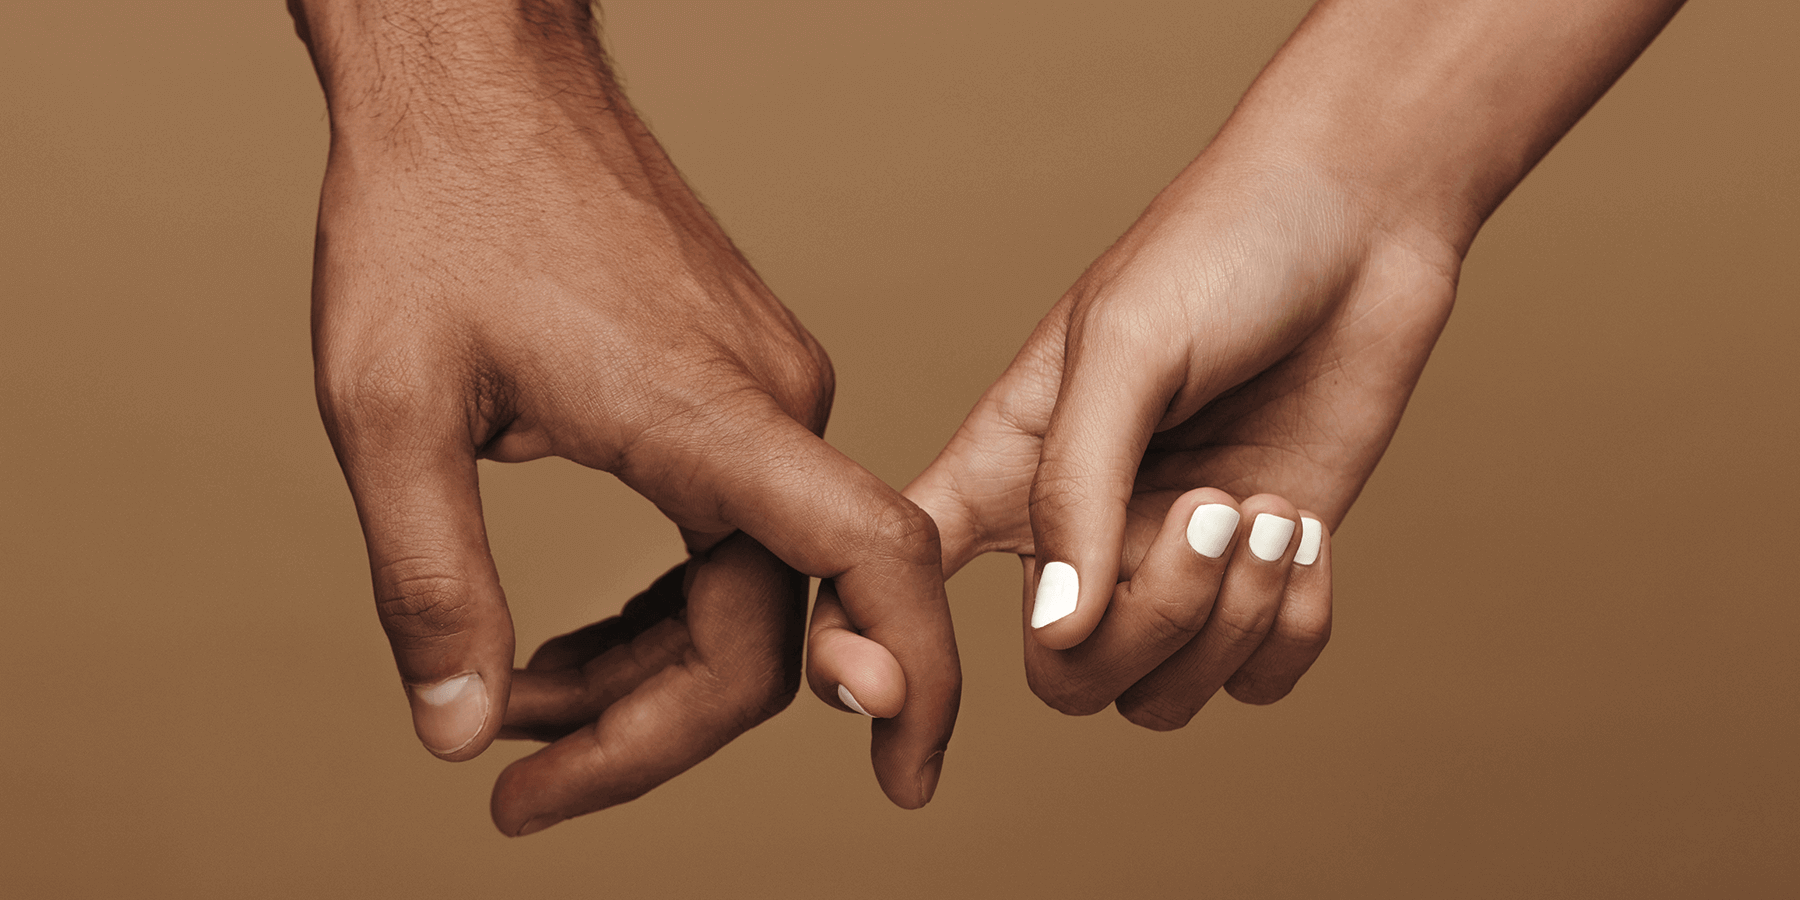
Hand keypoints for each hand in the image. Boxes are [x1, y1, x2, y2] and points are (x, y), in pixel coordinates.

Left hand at [295, 0, 956, 831]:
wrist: (473, 80)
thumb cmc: (435, 210)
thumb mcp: (389, 409)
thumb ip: (431, 583)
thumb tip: (459, 728)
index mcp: (710, 411)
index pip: (864, 565)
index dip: (912, 686)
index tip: (900, 787)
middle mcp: (769, 404)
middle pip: (767, 625)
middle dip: (647, 727)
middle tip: (520, 780)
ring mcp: (759, 390)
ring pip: (745, 587)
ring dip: (639, 670)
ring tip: (514, 704)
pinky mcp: (732, 381)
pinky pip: (728, 533)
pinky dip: (656, 605)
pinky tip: (570, 637)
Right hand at [875, 0, 1678, 730]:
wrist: (1362, 219)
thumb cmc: (1220, 249)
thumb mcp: (1125, 349)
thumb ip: (1076, 489)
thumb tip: (1058, 630)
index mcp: (1008, 469)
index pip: (909, 574)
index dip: (874, 646)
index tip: (892, 691)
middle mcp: (1084, 533)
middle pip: (1066, 675)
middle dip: (1150, 622)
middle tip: (1212, 504)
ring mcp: (1176, 560)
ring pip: (1163, 693)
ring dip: (1228, 623)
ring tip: (1266, 513)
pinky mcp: (1267, 573)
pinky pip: (1259, 678)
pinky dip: (1288, 631)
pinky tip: (1304, 537)